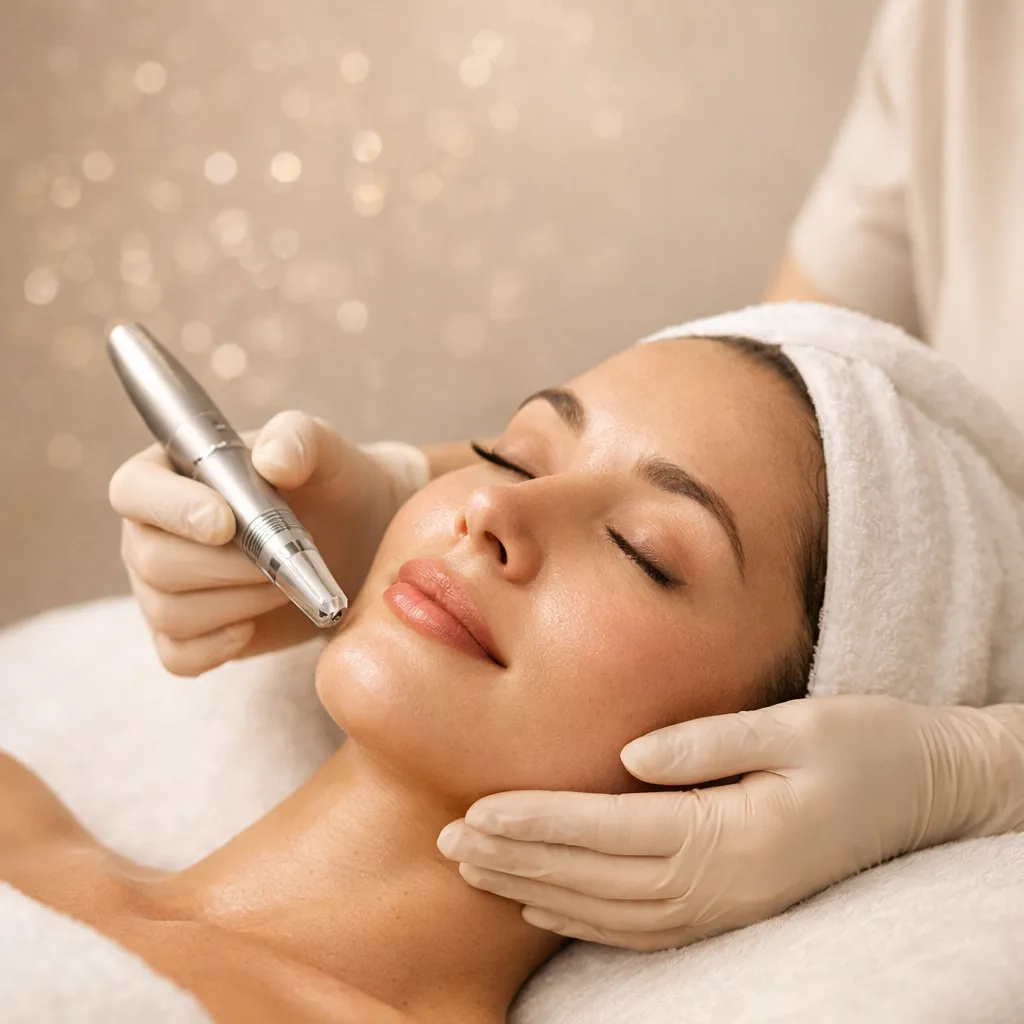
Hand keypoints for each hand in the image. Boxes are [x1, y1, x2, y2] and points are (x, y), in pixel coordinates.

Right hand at [110, 411, 403, 675]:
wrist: (358, 540)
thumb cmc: (331, 485)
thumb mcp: (325, 451)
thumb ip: (298, 440)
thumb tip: (270, 460)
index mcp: (171, 472)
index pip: (134, 489)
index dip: (171, 508)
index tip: (225, 522)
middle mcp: (152, 530)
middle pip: (152, 560)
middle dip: (225, 567)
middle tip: (282, 558)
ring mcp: (162, 586)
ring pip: (169, 612)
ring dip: (238, 603)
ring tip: (284, 583)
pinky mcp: (187, 634)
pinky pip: (180, 656)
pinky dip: (221, 645)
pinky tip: (256, 623)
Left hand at [437, 695, 1023, 949]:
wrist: (924, 792)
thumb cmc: (862, 746)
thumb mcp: (794, 726)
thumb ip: (708, 742)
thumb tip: (629, 756)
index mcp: (729, 835)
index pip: (607, 831)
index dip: (537, 822)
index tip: (476, 810)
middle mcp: (719, 884)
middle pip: (594, 877)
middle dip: (517, 857)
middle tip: (448, 839)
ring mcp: (723, 905)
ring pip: (607, 908)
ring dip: (535, 887)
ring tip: (474, 866)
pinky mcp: (728, 906)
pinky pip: (639, 924)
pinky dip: (580, 916)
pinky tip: (540, 902)